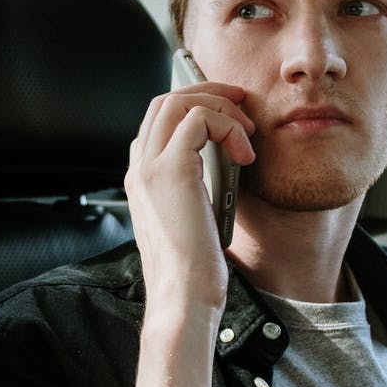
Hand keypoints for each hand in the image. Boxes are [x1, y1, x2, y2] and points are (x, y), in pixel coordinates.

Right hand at [124, 81, 255, 309]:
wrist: (182, 294)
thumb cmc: (192, 270)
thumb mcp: (193, 220)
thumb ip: (196, 190)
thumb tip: (225, 165)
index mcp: (141, 180)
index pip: (158, 124)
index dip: (192, 109)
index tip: (227, 115)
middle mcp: (139, 168)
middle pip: (164, 102)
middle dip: (207, 93)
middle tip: (241, 102)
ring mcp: (150, 167)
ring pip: (177, 101)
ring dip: (219, 105)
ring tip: (246, 129)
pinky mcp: (171, 169)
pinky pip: (198, 119)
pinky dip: (228, 126)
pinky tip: (245, 153)